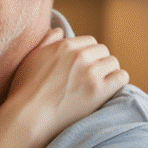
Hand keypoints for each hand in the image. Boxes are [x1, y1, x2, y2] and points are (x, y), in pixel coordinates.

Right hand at [0, 29, 127, 147]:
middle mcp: (79, 56)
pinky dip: (117, 81)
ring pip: (113, 62)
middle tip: (90, 77)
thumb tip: (60, 30)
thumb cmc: (25, 89)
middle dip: (98, 61)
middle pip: (102, 50)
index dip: (87, 53)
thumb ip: (47, 41)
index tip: (83, 66)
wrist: (28, 117)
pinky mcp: (99, 91)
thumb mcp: (31, 58)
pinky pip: (121, 77)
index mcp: (64, 45)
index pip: (89, 41)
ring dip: (108, 71)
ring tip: (99, 84)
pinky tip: (108, 89)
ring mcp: (90, 73)